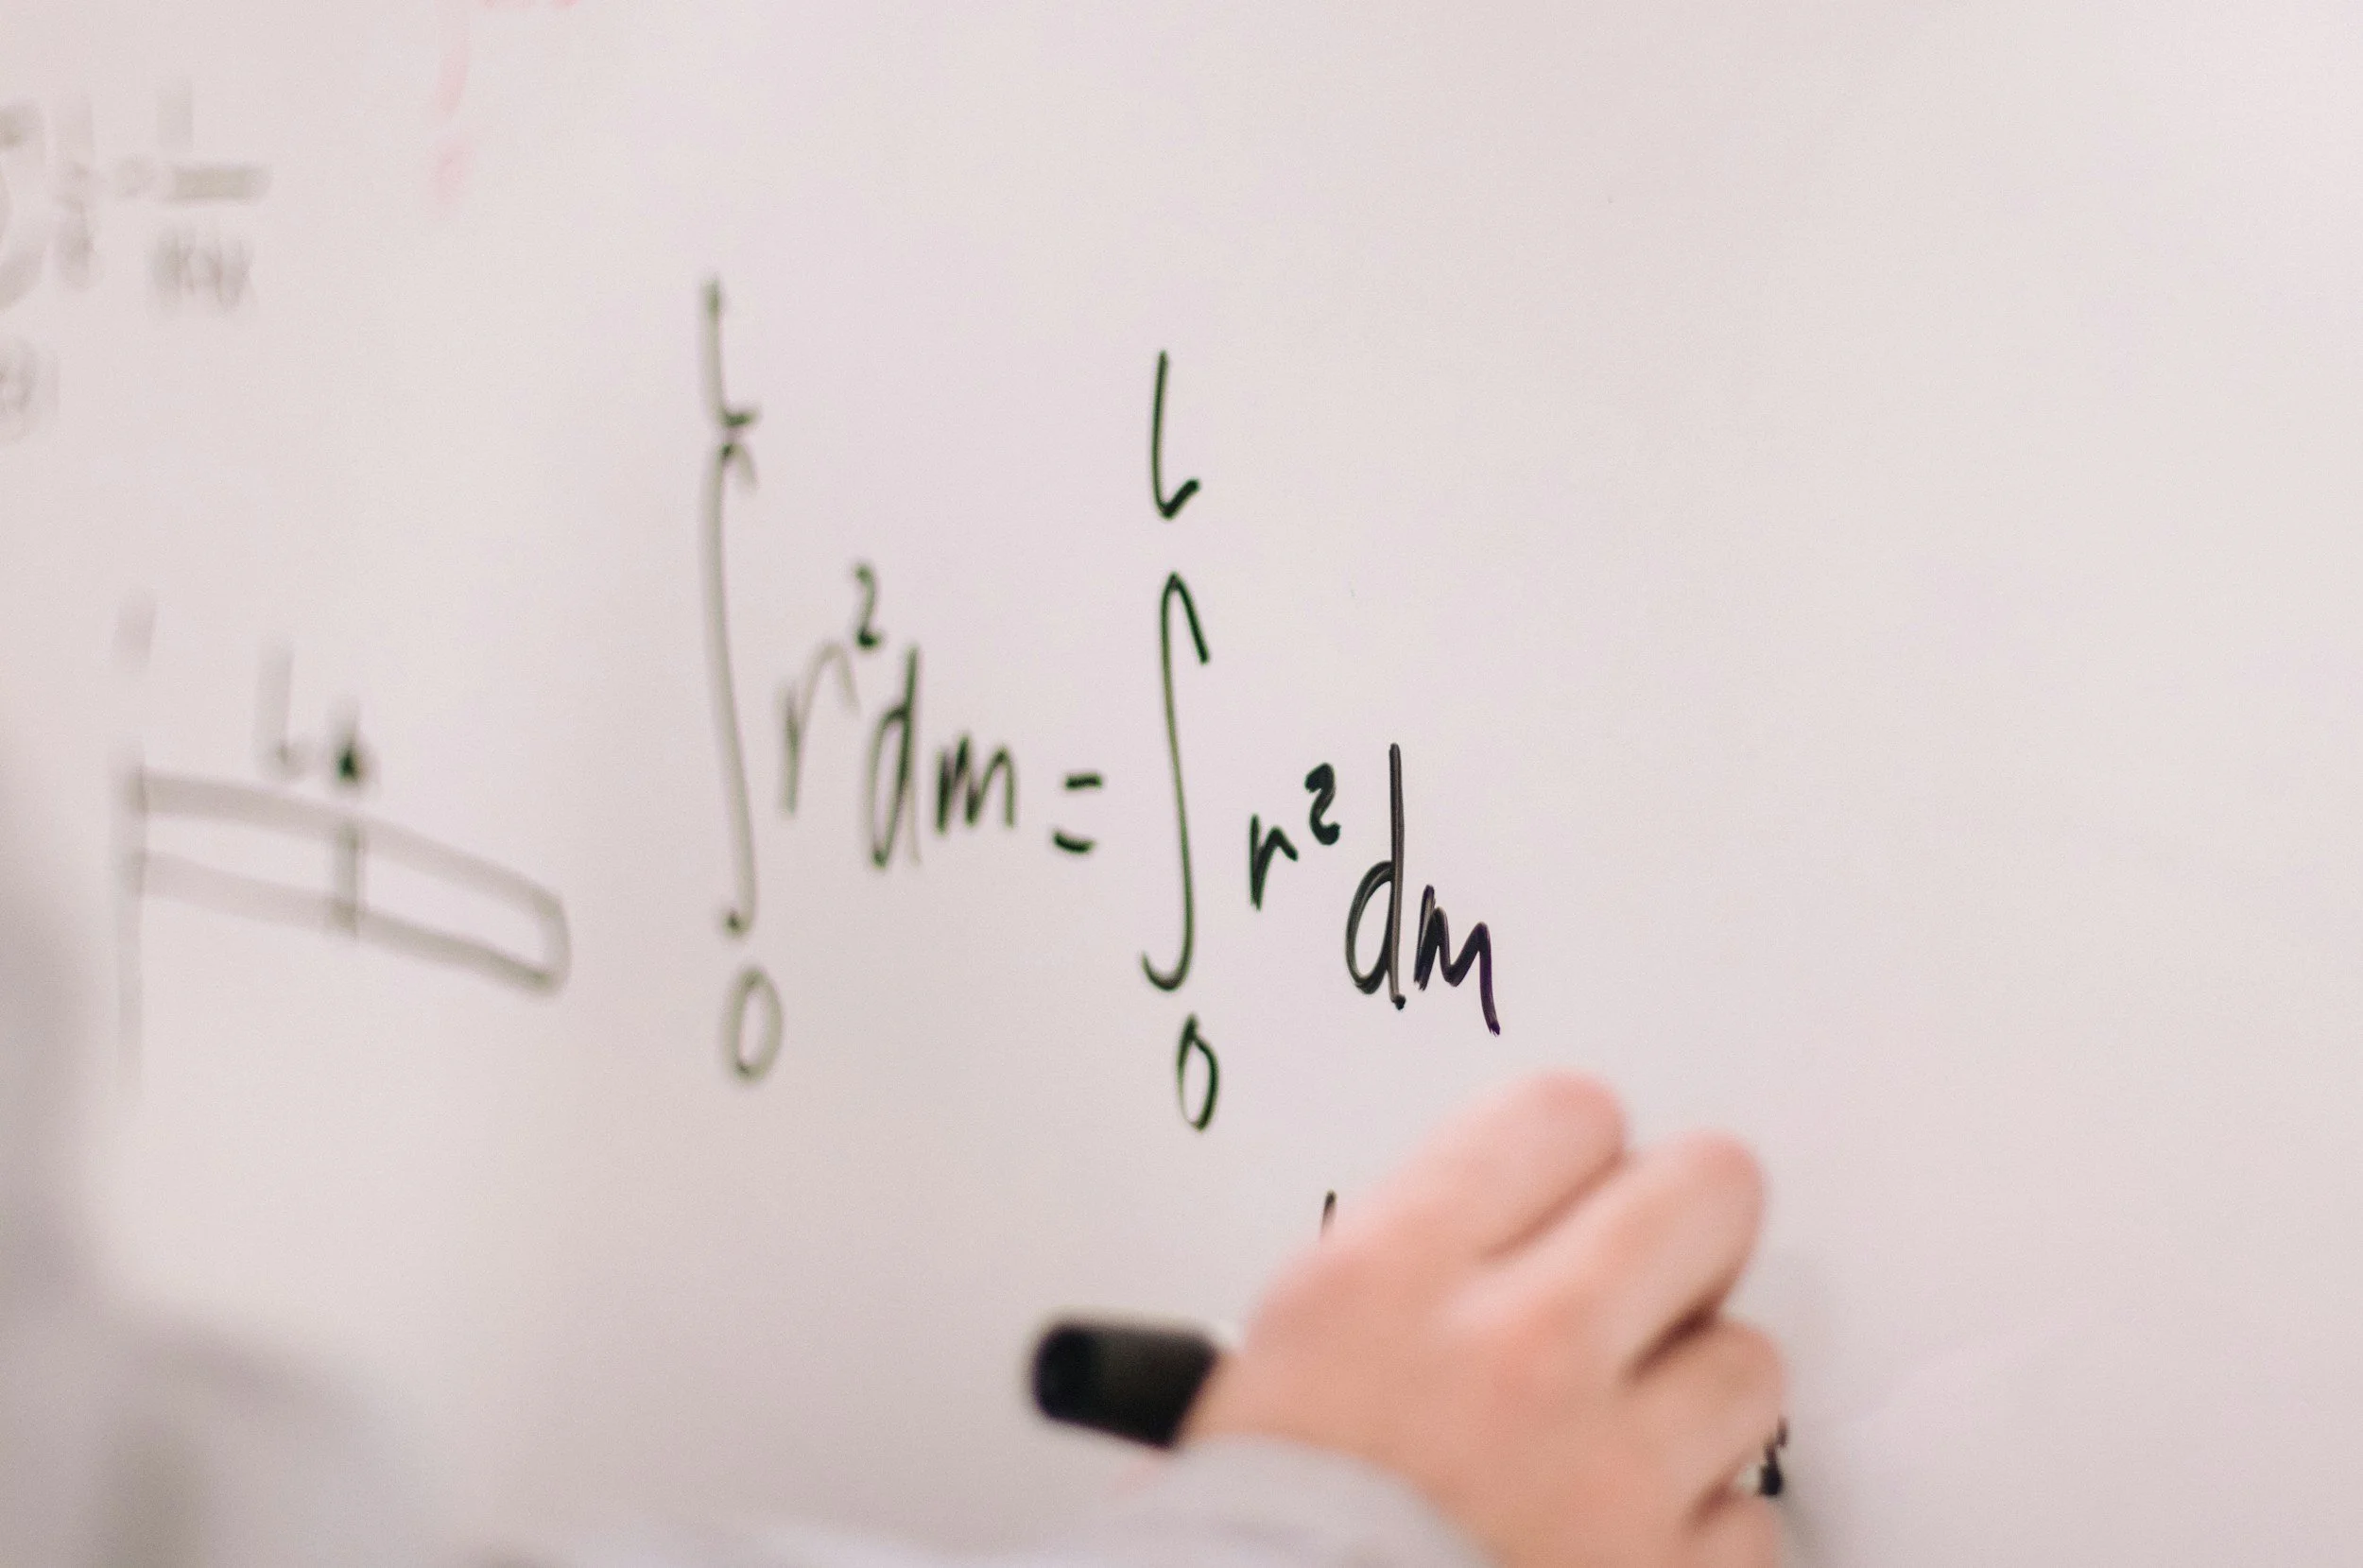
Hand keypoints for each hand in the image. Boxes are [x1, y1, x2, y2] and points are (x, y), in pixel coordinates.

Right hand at [1186, 1073, 1781, 1567]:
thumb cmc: (1260, 1528)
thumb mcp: (1295, 1341)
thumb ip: (1423, 1250)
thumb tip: (1535, 1208)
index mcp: (1395, 1276)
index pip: (1568, 1112)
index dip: (1577, 1154)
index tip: (1572, 1191)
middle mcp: (1515, 1354)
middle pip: (1705, 1192)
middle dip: (1685, 1228)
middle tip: (1650, 1275)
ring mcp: (1607, 1474)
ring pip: (1746, 1360)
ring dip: (1694, 1398)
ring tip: (1613, 1437)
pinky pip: (1749, 1518)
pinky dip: (1698, 1533)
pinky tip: (1622, 1536)